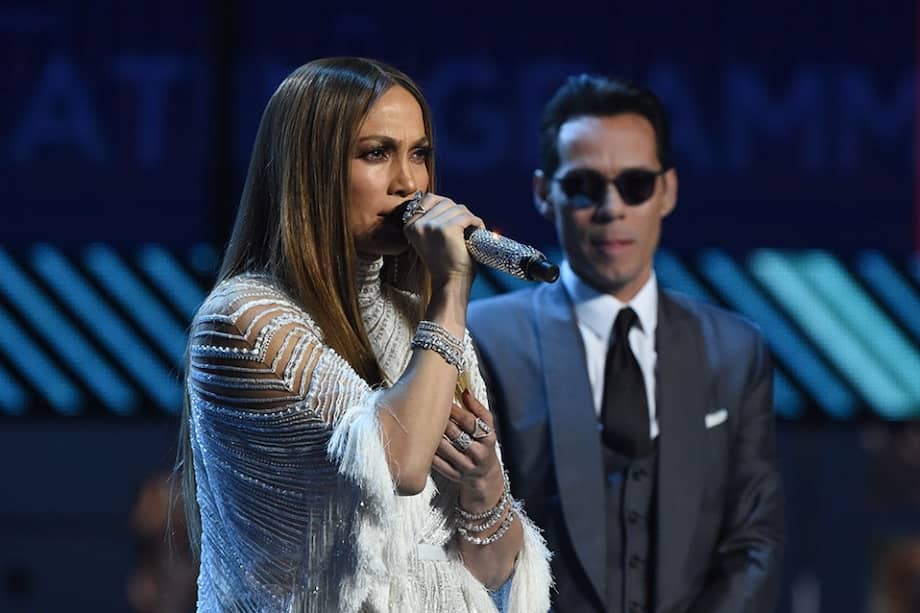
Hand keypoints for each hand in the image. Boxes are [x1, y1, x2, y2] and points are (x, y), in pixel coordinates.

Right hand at [403, 193, 484, 287]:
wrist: (450, 284)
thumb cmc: (443, 264)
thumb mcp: (430, 239)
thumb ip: (431, 221)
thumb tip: (446, 202)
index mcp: (410, 226)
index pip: (428, 199)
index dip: (445, 205)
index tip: (455, 216)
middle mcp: (418, 224)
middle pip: (445, 202)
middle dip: (459, 212)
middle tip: (467, 225)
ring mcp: (432, 226)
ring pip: (458, 208)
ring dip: (469, 217)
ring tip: (473, 229)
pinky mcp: (448, 229)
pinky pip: (467, 217)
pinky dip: (476, 222)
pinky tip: (478, 230)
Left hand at [431, 390, 502, 511]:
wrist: (485, 474)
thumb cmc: (483, 444)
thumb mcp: (487, 427)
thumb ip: (478, 409)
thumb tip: (465, 391)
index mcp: (488, 439)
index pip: (470, 422)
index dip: (456, 411)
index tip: (444, 400)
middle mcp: (479, 454)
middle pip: (456, 434)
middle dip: (442, 420)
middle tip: (429, 409)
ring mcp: (466, 466)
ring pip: (444, 448)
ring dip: (433, 435)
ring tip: (423, 423)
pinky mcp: (454, 475)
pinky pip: (437, 462)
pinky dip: (429, 451)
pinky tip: (423, 441)